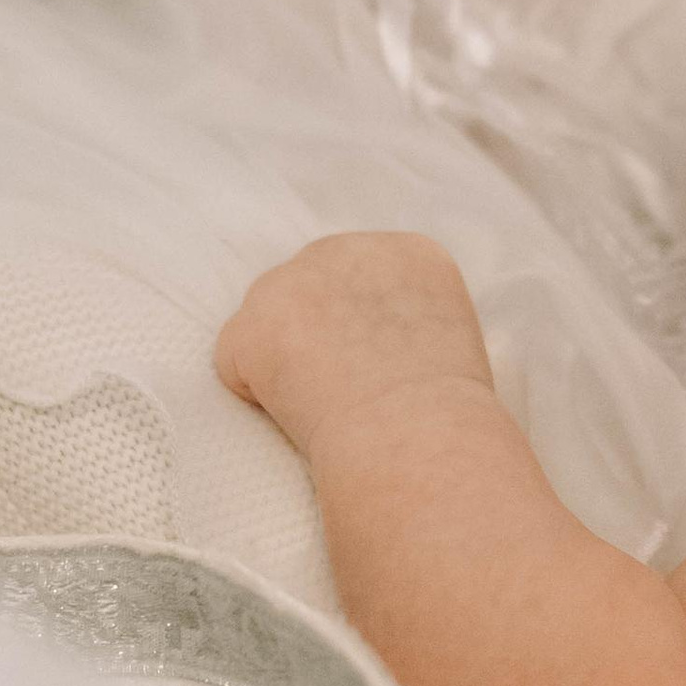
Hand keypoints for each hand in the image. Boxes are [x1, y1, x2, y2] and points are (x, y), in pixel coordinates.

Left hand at [216, 233, 493, 454]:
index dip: (363, 331)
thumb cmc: (447, 415)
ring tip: (326, 405)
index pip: (361, 280)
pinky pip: (234, 361)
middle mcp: (347, 249)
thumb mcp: (451, 338)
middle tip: (346, 392)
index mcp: (408, 252)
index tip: (382, 369)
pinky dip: (255, 395)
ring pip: (268, 322)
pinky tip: (296, 413)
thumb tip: (373, 342)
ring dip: (285, 361)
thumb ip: (408, 317)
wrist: (417, 436)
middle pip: (309, 291)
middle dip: (316, 337)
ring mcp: (293, 281)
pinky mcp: (252, 323)